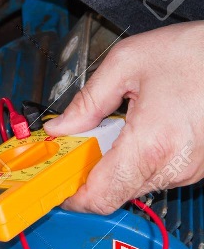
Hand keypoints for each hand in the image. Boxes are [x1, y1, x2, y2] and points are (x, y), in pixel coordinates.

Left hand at [44, 21, 203, 213]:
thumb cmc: (197, 52)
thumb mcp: (127, 63)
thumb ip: (87, 101)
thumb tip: (60, 127)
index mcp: (150, 144)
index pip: (100, 197)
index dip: (73, 197)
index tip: (58, 182)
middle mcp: (173, 166)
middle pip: (114, 192)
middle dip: (91, 172)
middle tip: (82, 142)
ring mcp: (189, 170)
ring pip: (135, 184)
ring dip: (116, 163)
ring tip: (120, 126)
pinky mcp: (198, 166)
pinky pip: (157, 173)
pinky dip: (139, 158)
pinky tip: (143, 128)